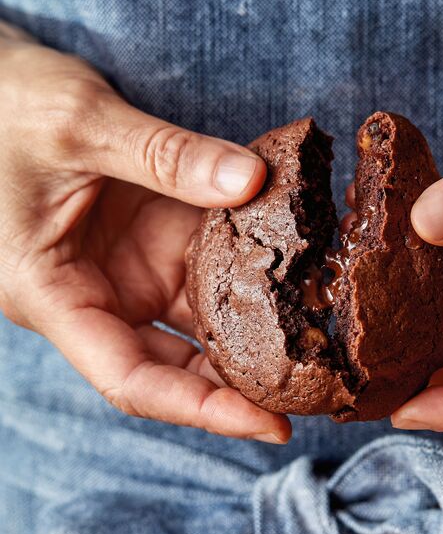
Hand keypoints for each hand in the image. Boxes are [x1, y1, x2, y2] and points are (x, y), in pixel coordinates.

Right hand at [0, 22, 290, 443]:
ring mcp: (127, 271)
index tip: (270, 426)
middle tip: (315, 390)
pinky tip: (295, 275)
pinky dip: (247, 274)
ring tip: (320, 343)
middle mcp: (96, 297)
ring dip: (254, 333)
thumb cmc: (2, 106)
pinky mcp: (150, 243)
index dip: (202, 410)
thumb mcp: (78, 124)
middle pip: (175, 365)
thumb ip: (165, 155)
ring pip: (198, 323)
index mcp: (54, 296)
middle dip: (242, 386)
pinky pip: (206, 270)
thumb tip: (252, 180)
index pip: (132, 381)